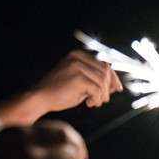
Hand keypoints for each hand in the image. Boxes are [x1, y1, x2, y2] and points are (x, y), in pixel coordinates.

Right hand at [0, 50, 123, 125]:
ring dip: (101, 96)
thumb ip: (96, 81)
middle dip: (108, 88)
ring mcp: (77, 66)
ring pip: (102, 82)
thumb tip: (117, 86)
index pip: (104, 64)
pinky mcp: (78, 77)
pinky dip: (96, 99)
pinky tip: (88, 103)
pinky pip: (97, 90)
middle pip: (105, 72)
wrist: (40, 98)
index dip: (113, 78)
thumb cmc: (60, 93)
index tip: (117, 89)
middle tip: (102, 100)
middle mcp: (78, 57)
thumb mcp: (81, 84)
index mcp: (78, 55)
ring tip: (93, 103)